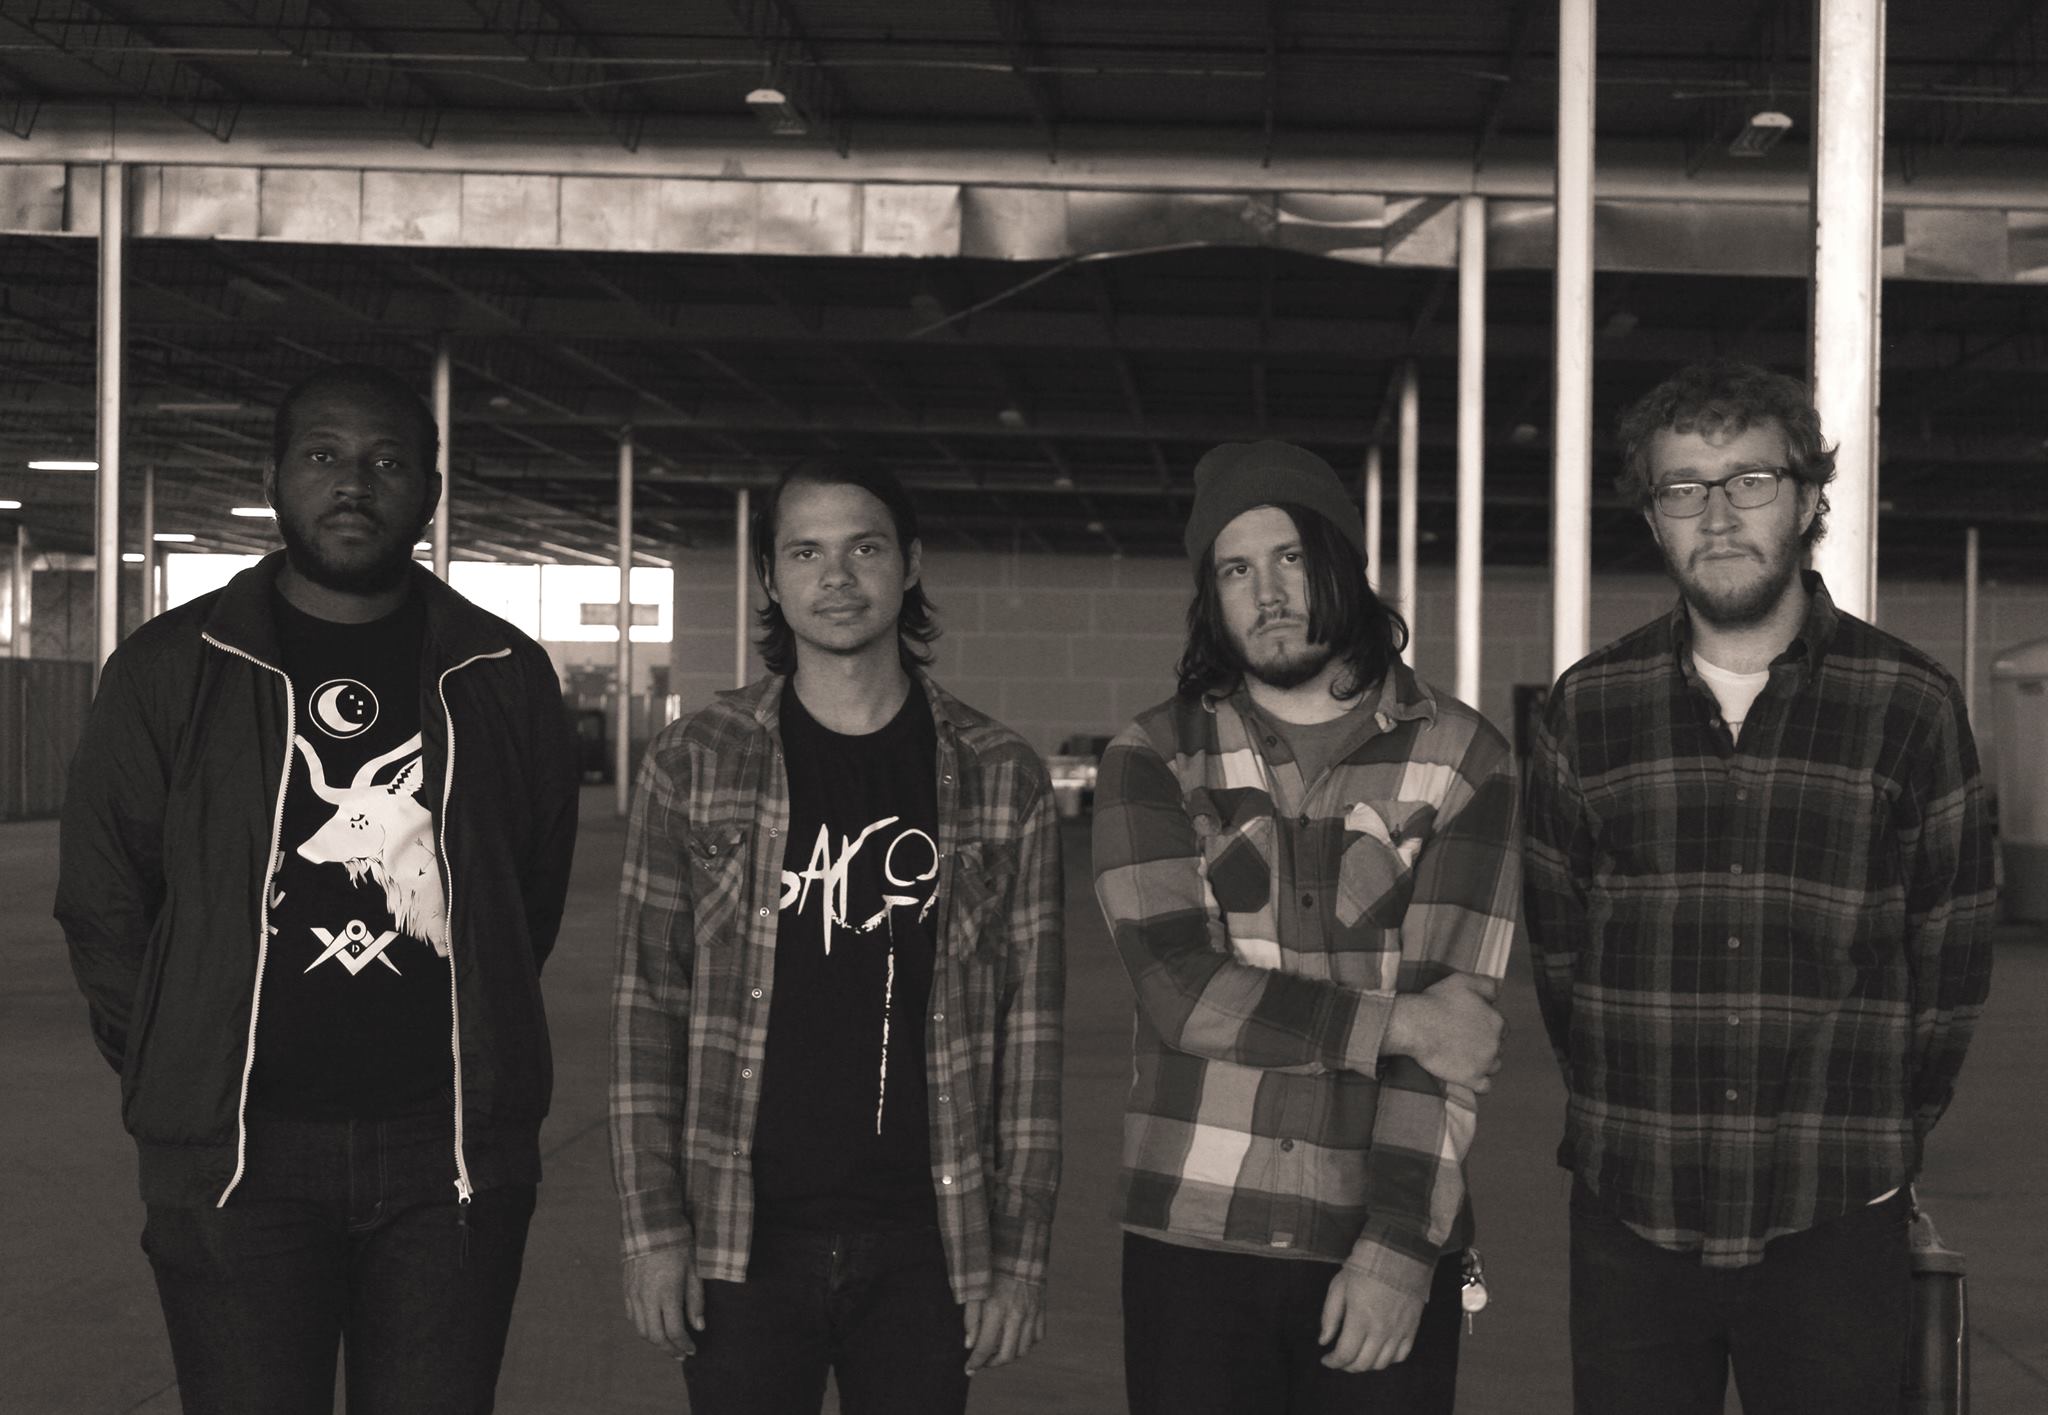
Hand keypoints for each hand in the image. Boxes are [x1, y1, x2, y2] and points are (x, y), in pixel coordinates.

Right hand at [623, 1247, 703, 1356]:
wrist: (651, 1223)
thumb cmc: (678, 1244)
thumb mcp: (694, 1270)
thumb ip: (696, 1300)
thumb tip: (699, 1326)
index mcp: (666, 1294)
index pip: (674, 1331)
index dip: (684, 1344)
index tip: (693, 1349)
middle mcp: (647, 1298)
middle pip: (655, 1336)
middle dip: (669, 1349)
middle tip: (681, 1354)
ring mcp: (634, 1294)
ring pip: (641, 1329)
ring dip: (655, 1341)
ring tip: (668, 1344)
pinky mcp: (626, 1288)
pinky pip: (632, 1316)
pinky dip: (643, 1327)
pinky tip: (653, 1327)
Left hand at [962, 1274, 1044, 1373]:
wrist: (1020, 1246)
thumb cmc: (993, 1266)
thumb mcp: (975, 1289)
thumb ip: (971, 1318)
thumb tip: (969, 1344)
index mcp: (997, 1309)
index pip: (985, 1347)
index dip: (975, 1362)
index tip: (968, 1369)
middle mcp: (1017, 1315)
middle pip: (1007, 1355)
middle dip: (992, 1363)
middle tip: (983, 1361)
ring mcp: (1032, 1313)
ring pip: (1023, 1349)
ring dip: (1009, 1355)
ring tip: (997, 1350)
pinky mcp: (1041, 1309)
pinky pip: (1037, 1337)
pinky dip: (1026, 1343)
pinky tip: (1015, 1338)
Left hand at [1318, 1266, 1424, 1372]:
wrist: (1400, 1253)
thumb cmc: (1366, 1266)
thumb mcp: (1339, 1286)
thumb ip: (1330, 1316)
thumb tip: (1323, 1341)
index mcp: (1360, 1319)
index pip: (1345, 1354)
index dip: (1333, 1362)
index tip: (1326, 1359)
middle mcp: (1380, 1331)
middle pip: (1363, 1363)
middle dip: (1347, 1366)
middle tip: (1339, 1359)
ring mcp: (1398, 1332)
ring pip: (1382, 1364)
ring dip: (1366, 1365)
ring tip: (1357, 1356)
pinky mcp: (1412, 1329)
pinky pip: (1401, 1355)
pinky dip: (1388, 1360)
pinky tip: (1379, 1352)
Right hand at [1386, 973, 1504, 1090]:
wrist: (1415, 1025)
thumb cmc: (1436, 1002)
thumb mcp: (1462, 981)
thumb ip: (1487, 984)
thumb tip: (1498, 992)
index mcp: (1496, 1020)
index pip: (1501, 1028)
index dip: (1487, 1027)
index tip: (1472, 1028)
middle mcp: (1495, 1043)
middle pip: (1498, 1048)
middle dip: (1485, 1045)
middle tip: (1464, 1042)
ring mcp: (1484, 1063)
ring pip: (1493, 1066)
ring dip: (1483, 1063)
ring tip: (1464, 1058)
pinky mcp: (1471, 1078)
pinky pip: (1485, 1087)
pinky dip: (1479, 1083)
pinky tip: (1467, 1076)